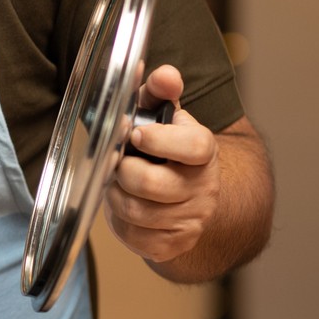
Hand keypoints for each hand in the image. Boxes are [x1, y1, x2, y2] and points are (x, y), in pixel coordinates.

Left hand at [103, 64, 221, 263]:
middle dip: (123, 170)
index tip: (135, 133)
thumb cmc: (164, 148)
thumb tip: (163, 74)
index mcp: (203, 150)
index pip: (194, 146)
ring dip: (115, 194)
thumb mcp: (161, 114)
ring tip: (117, 183)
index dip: (160, 140)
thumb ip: (160, 90)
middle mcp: (203, 187)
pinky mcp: (174, 243)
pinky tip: (124, 206)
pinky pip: (134, 237)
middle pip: (151, 183)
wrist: (186, 195)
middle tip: (117, 162)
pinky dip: (119, 221)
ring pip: (136, 211)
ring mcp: (191, 218)